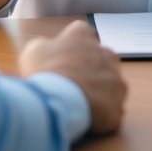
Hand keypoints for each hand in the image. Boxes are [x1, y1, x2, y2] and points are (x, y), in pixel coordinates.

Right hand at [19, 20, 126, 135]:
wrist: (60, 102)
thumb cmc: (46, 72)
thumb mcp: (34, 51)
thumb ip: (45, 45)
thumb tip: (48, 49)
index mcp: (84, 36)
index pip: (81, 33)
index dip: (72, 47)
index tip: (64, 59)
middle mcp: (106, 53)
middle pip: (101, 58)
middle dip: (90, 69)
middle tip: (72, 83)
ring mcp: (116, 80)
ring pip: (111, 85)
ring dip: (99, 92)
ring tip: (80, 103)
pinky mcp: (117, 105)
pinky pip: (112, 110)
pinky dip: (102, 114)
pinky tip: (86, 117)